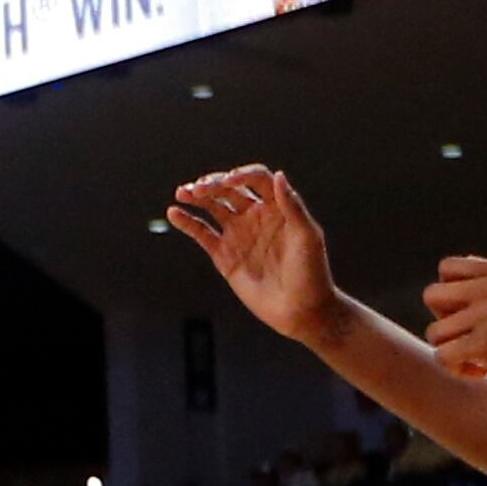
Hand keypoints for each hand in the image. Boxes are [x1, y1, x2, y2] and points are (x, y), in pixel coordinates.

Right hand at [170, 167, 344, 346]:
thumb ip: (292, 206)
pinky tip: (174, 212)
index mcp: (278, 209)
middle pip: (229, 190)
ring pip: (213, 207)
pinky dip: (187, 222)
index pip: (256, 180)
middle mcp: (256, 217)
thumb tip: (278, 175)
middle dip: (212, 184)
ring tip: (182, 193)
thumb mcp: (307, 237)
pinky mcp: (224, 255)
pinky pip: (202, 233)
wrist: (300, 310)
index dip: (241, 175)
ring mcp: (239, 235)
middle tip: (198, 188)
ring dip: (196, 197)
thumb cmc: (312, 274)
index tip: (227, 181)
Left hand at [425, 256, 486, 390]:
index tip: (468, 311)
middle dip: (443, 318)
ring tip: (478, 358)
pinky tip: (480, 370)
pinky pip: (444, 355)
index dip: (449, 291)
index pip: (447, 267)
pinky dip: (456, 368)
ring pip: (435, 331)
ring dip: (451, 349)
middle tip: (467, 334)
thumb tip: (465, 264)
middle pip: (431, 295)